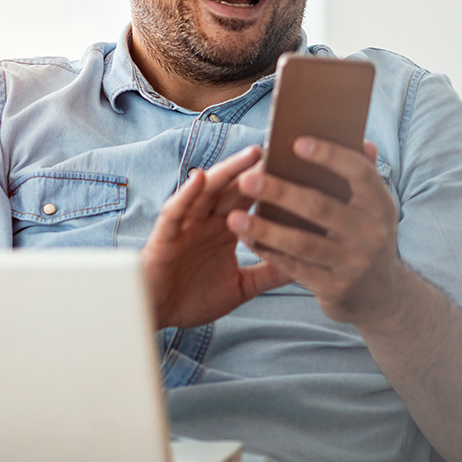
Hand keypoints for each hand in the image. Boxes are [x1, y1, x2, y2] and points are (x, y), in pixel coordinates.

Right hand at [142, 145, 291, 328]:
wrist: (157, 313)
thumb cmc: (193, 298)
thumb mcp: (240, 287)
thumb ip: (267, 274)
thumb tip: (304, 265)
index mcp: (226, 230)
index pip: (251, 200)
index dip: (271, 184)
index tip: (298, 167)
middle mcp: (207, 221)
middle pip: (234, 188)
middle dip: (256, 168)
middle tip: (283, 148)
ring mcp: (186, 224)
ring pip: (208, 191)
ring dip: (228, 171)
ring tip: (251, 154)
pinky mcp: (166, 234)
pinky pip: (177, 210)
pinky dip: (187, 193)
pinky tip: (200, 177)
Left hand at [227, 137, 407, 326]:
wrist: (382, 296)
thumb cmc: (364, 235)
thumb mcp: (372, 208)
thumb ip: (362, 175)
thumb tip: (361, 140)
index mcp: (380, 204)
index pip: (358, 173)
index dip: (329, 156)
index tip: (295, 142)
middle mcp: (371, 233)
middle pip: (320, 207)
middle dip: (280, 192)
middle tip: (247, 179)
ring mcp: (353, 263)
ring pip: (302, 242)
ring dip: (265, 229)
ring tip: (233, 218)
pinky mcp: (335, 289)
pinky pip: (295, 268)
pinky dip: (269, 253)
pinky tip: (246, 240)